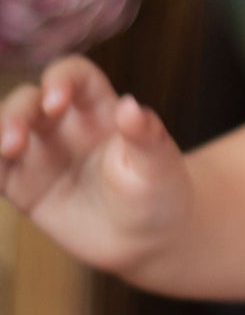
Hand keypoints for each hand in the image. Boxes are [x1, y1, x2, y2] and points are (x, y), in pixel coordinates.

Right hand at [0, 56, 190, 274]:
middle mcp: (64, 125)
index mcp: (99, 110)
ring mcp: (41, 154)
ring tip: (3, 152)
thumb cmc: (160, 193)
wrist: (148, 238)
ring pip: (4, 130)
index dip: (60, 79)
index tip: (57, 102)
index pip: (73, 76)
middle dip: (15, 113)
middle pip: (28, 101)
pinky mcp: (22, 185)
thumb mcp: (159, 166)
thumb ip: (146, 137)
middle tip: (15, 142)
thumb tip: (131, 106)